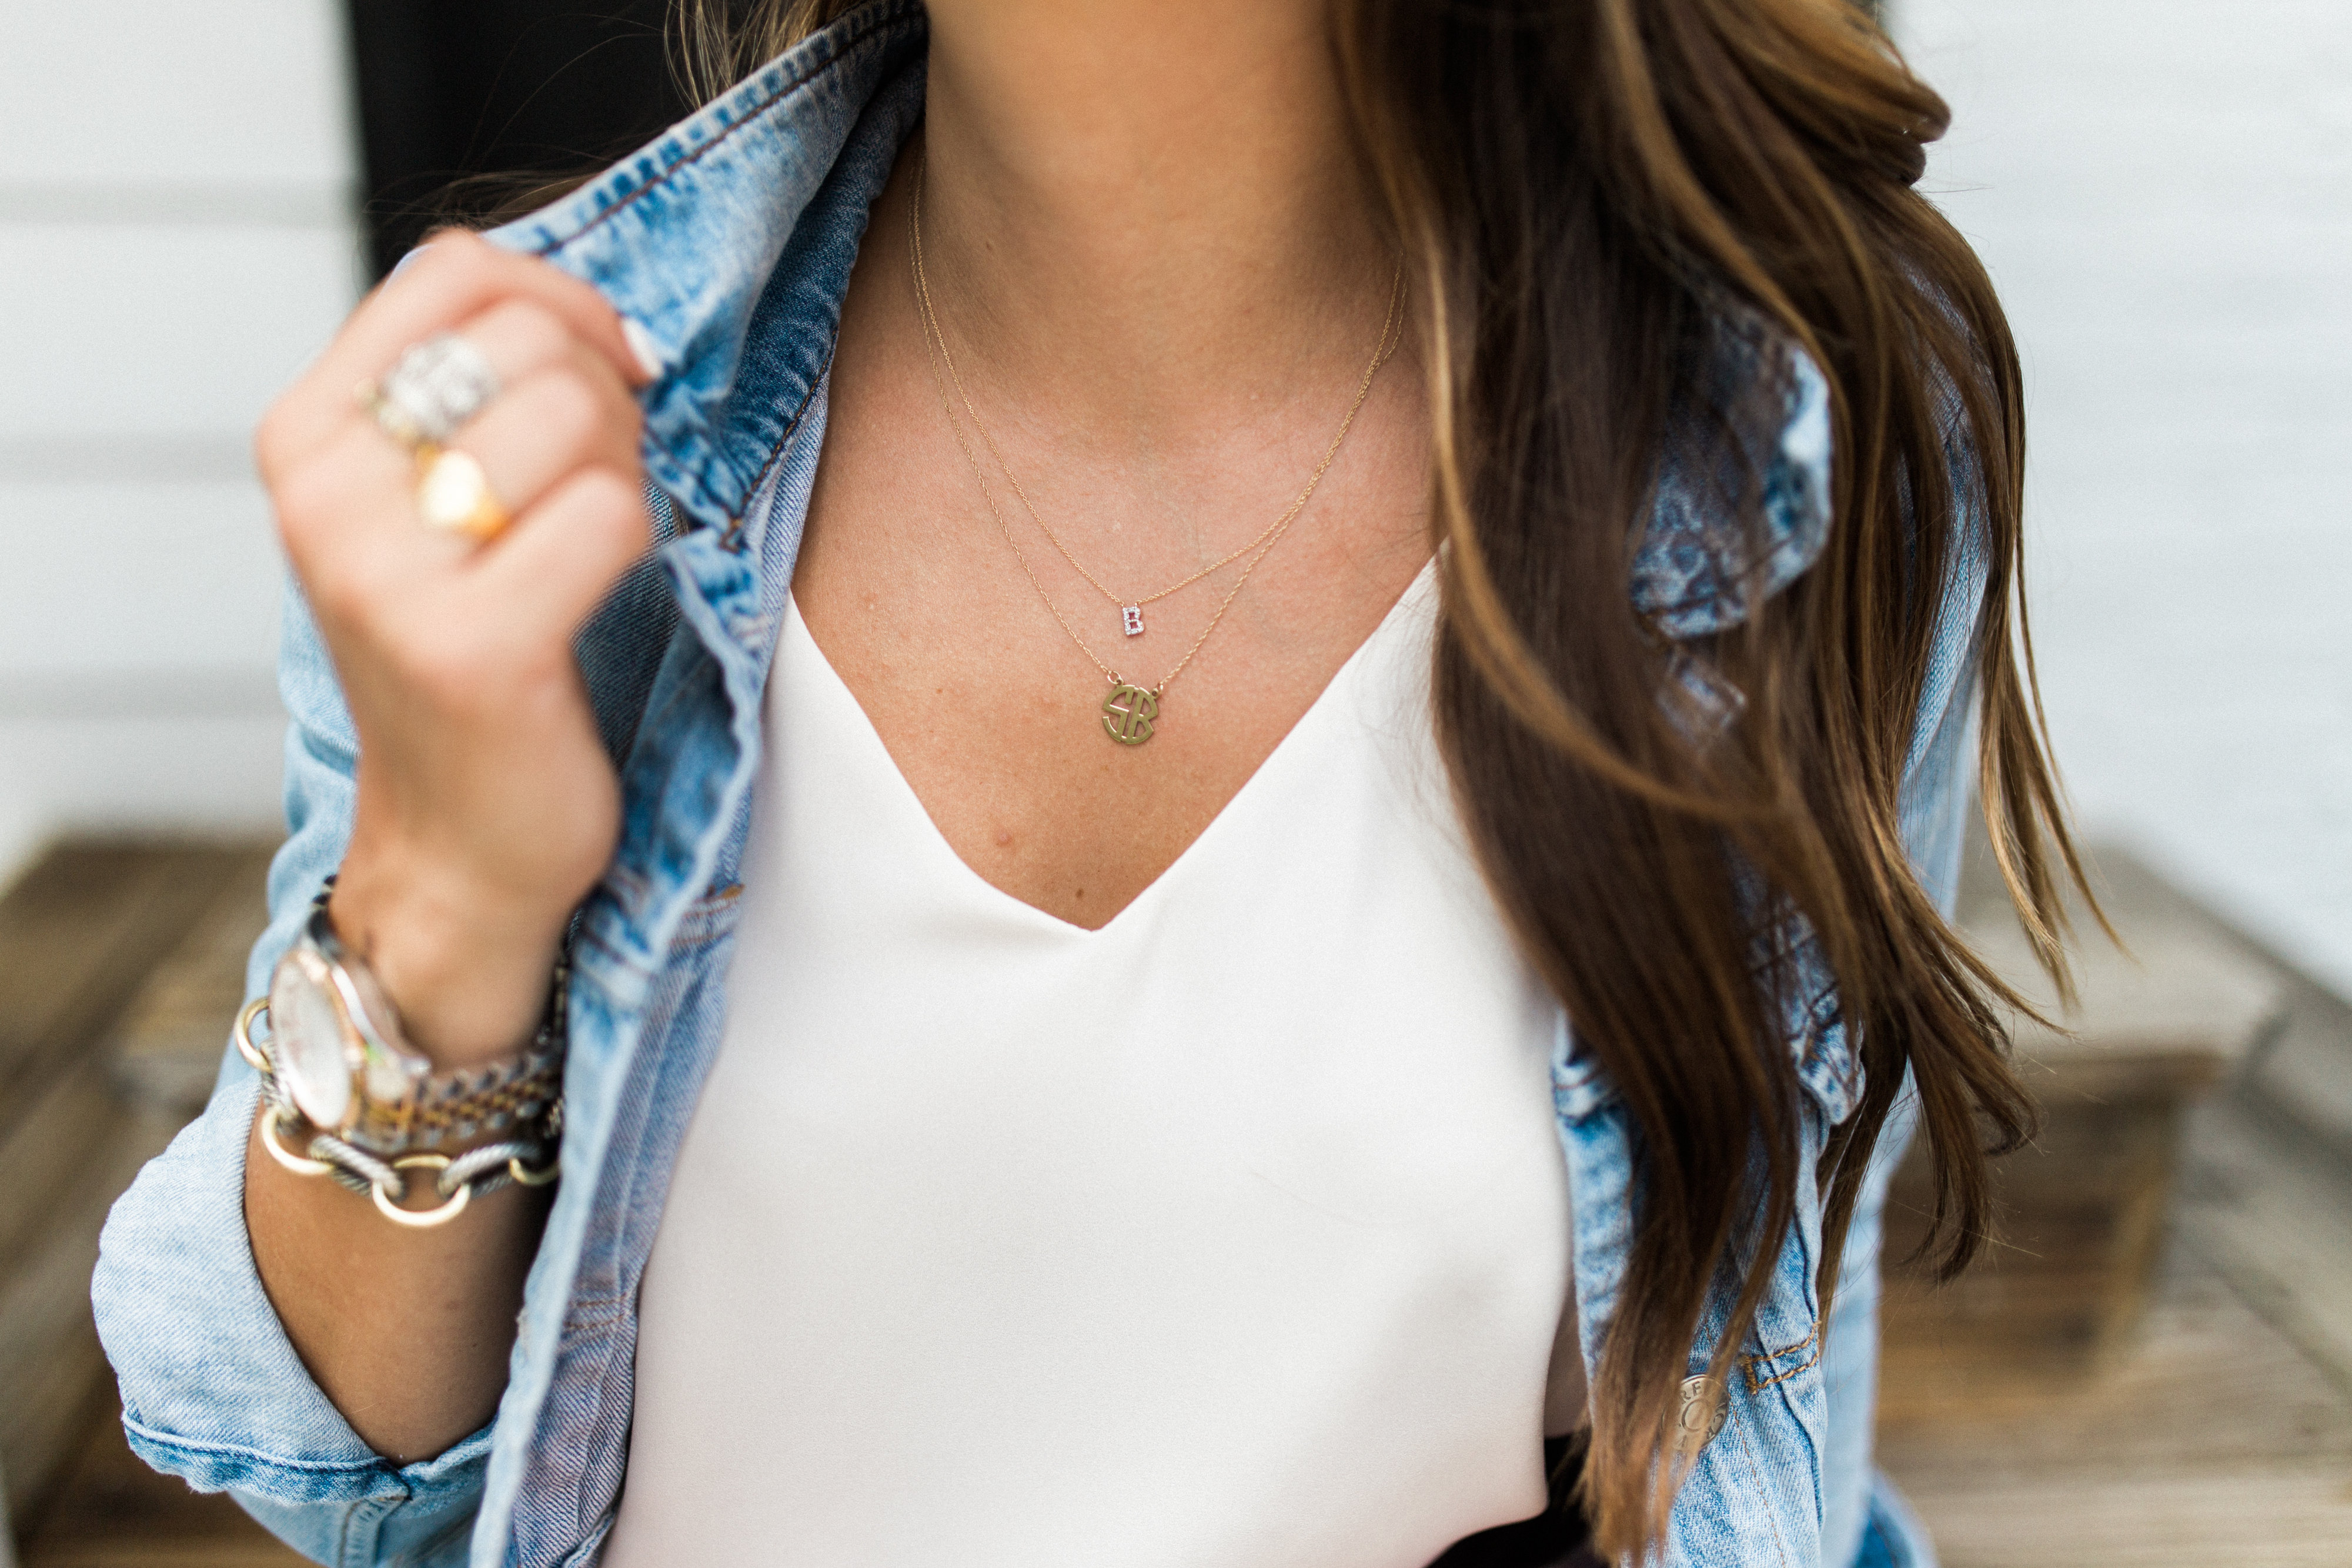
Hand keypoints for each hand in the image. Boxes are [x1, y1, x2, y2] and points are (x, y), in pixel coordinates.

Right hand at [256, 231, 656, 1064]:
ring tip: (591, 541)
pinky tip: (600, 595)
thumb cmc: (473, 648)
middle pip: (530, 338)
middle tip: (597, 484)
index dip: (564, 301)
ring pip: (575, 414)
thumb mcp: (431, 498)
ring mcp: (387, 573)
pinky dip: (639, 543)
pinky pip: (612, 515)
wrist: (460, 845)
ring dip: (625, 468)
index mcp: (305, 434)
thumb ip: (476, 385)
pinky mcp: (472, 647)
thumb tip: (592, 307)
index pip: (456, 268)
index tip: (605, 373)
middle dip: (606, 398)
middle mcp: (324, 494)